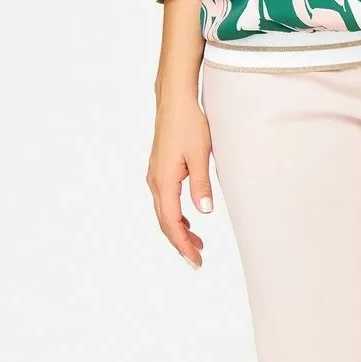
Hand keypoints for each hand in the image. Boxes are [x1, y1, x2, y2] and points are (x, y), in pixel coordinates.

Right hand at [147, 91, 214, 267]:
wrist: (175, 100)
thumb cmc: (189, 124)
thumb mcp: (201, 155)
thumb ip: (201, 185)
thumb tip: (204, 213)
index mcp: (164, 181)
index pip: (172, 223)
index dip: (183, 244)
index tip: (196, 260)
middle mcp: (155, 181)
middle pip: (165, 222)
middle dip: (180, 243)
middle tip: (197, 261)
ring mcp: (155, 175)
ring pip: (164, 212)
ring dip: (179, 230)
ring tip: (197, 244)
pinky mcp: (160, 169)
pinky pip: (165, 201)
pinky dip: (175, 216)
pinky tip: (189, 220)